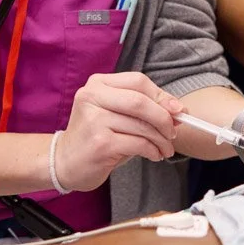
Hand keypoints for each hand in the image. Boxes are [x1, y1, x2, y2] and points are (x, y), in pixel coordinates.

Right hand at [53, 72, 182, 191]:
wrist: (65, 162)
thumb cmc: (96, 136)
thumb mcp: (116, 114)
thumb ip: (142, 107)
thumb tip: (178, 110)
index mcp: (97, 84)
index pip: (138, 82)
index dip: (162, 96)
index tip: (178, 110)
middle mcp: (92, 97)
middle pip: (141, 101)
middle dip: (164, 118)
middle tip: (174, 132)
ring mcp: (94, 120)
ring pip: (142, 126)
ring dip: (161, 139)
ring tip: (165, 148)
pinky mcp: (100, 143)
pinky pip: (138, 144)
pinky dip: (152, 150)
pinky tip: (154, 155)